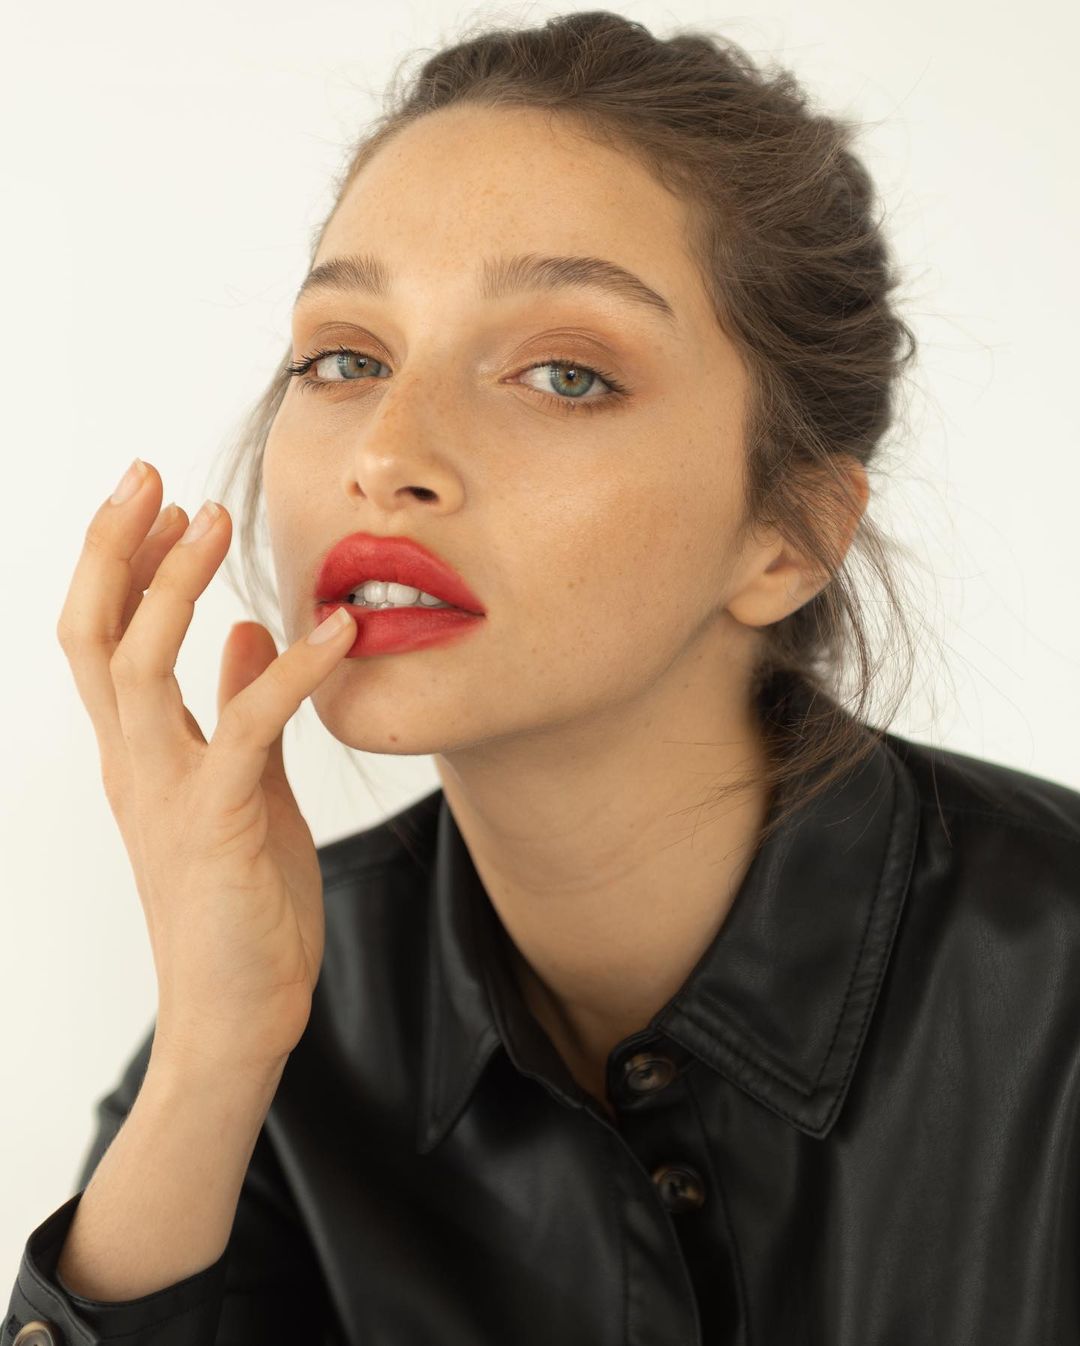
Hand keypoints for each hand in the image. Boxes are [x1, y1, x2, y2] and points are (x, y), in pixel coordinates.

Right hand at [56, 459, 355, 1075]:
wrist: (238, 1013)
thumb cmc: (242, 903)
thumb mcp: (244, 785)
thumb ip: (237, 711)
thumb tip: (247, 634)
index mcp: (138, 753)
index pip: (101, 637)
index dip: (119, 563)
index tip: (155, 500)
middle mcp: (134, 764)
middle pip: (90, 633)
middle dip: (113, 548)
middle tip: (151, 475)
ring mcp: (167, 793)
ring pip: (138, 663)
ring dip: (174, 584)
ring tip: (215, 519)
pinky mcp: (217, 824)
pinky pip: (244, 727)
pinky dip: (290, 672)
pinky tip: (337, 631)